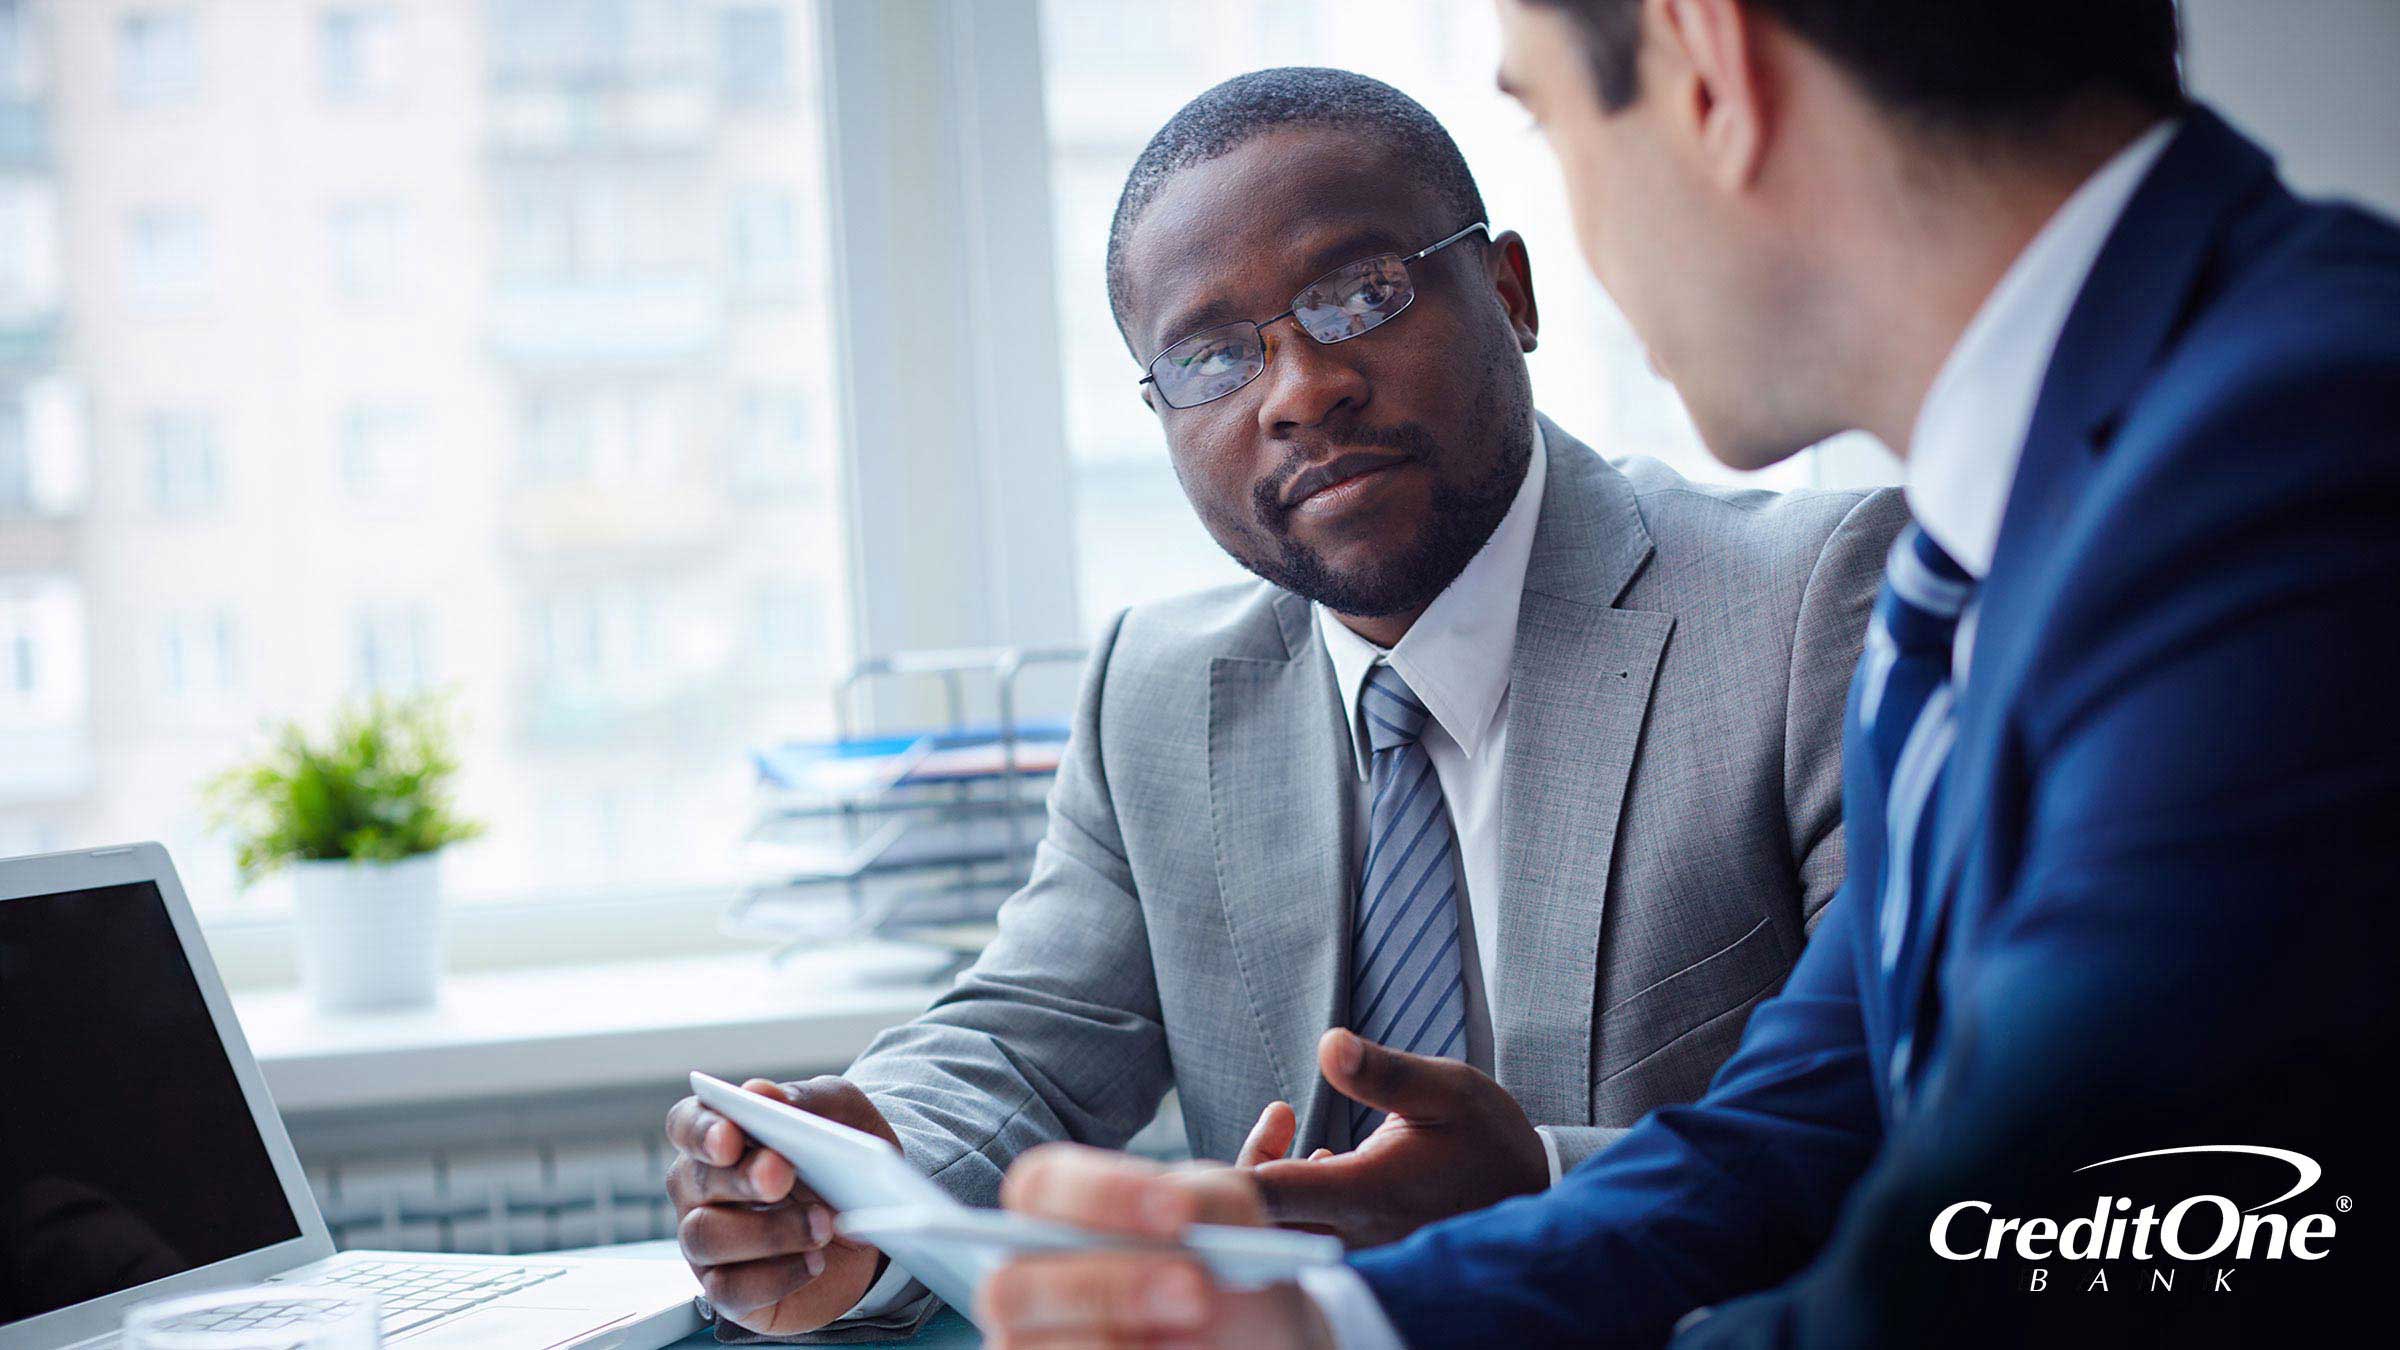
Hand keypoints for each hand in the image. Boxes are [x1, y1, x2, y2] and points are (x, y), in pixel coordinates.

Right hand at [664, 1076, 896, 1334]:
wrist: (877, 1217)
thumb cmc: (841, 1156)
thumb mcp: (840, 1113)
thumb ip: (803, 1100)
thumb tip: (760, 1091)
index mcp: (719, 1136)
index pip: (686, 1126)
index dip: (701, 1131)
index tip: (730, 1137)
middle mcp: (702, 1190)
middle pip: (698, 1182)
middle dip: (742, 1178)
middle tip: (783, 1175)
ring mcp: (710, 1244)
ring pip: (707, 1238)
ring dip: (767, 1232)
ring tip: (823, 1225)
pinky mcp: (731, 1292)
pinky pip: (730, 1291)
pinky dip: (775, 1278)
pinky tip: (814, 1263)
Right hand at [982, 1144, 1330, 1349]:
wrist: (1240, 1325)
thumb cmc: (1216, 1255)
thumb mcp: (1225, 1214)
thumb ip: (1204, 1205)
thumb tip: (1180, 1219)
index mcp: (1055, 1206)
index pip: (1041, 1187)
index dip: (1101, 1197)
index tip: (1178, 1212)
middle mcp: (1024, 1276)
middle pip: (1016, 1285)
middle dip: (1108, 1288)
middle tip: (1193, 1291)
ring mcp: (1030, 1341)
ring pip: (1042, 1349)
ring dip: (1120, 1343)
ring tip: (1199, 1336)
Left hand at [1250, 1029, 1547, 1247]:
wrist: (1530, 1199)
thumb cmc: (1489, 1141)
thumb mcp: (1447, 1090)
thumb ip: (1383, 1072)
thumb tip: (1329, 1044)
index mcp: (1367, 1192)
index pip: (1268, 1196)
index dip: (1227, 1175)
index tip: (1242, 1130)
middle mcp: (1352, 1231)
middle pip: (1257, 1223)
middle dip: (1242, 1171)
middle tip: (1277, 1118)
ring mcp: (1353, 1247)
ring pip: (1276, 1230)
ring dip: (1265, 1179)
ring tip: (1285, 1122)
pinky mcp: (1357, 1249)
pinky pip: (1300, 1233)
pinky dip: (1289, 1194)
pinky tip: (1314, 1156)